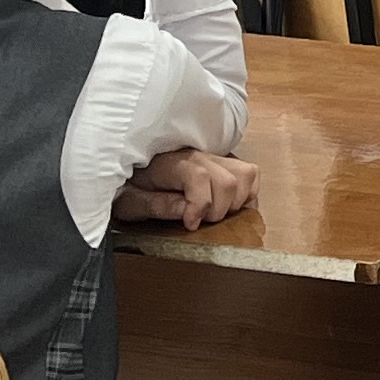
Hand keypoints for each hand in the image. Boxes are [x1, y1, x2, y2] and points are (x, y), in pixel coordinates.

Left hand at [115, 147, 257, 228]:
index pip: (200, 176)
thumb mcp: (131, 202)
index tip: (190, 224)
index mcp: (171, 164)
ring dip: (235, 202)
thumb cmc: (130, 187)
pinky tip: (229, 204)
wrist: (133, 172)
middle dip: (218, 210)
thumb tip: (186, 210)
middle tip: (200, 221)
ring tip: (214, 213)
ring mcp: (213, 157)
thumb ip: (157, 205)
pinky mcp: (223, 162)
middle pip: (227, 180)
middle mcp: (197, 155)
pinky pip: (250, 173)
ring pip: (245, 174)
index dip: (200, 205)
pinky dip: (247, 192)